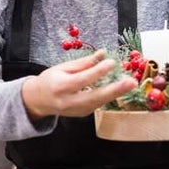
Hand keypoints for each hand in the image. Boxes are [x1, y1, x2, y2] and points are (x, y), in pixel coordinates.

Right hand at [21, 50, 136, 119]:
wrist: (38, 101)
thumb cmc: (50, 80)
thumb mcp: (62, 67)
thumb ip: (84, 63)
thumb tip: (103, 53)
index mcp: (61, 87)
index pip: (83, 79)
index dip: (98, 71)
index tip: (112, 62)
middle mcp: (69, 101)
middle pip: (95, 97)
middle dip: (115, 90)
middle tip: (131, 82)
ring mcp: (77, 111)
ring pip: (99, 102)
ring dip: (116, 93)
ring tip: (130, 84)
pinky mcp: (83, 114)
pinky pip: (98, 104)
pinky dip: (109, 96)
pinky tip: (119, 88)